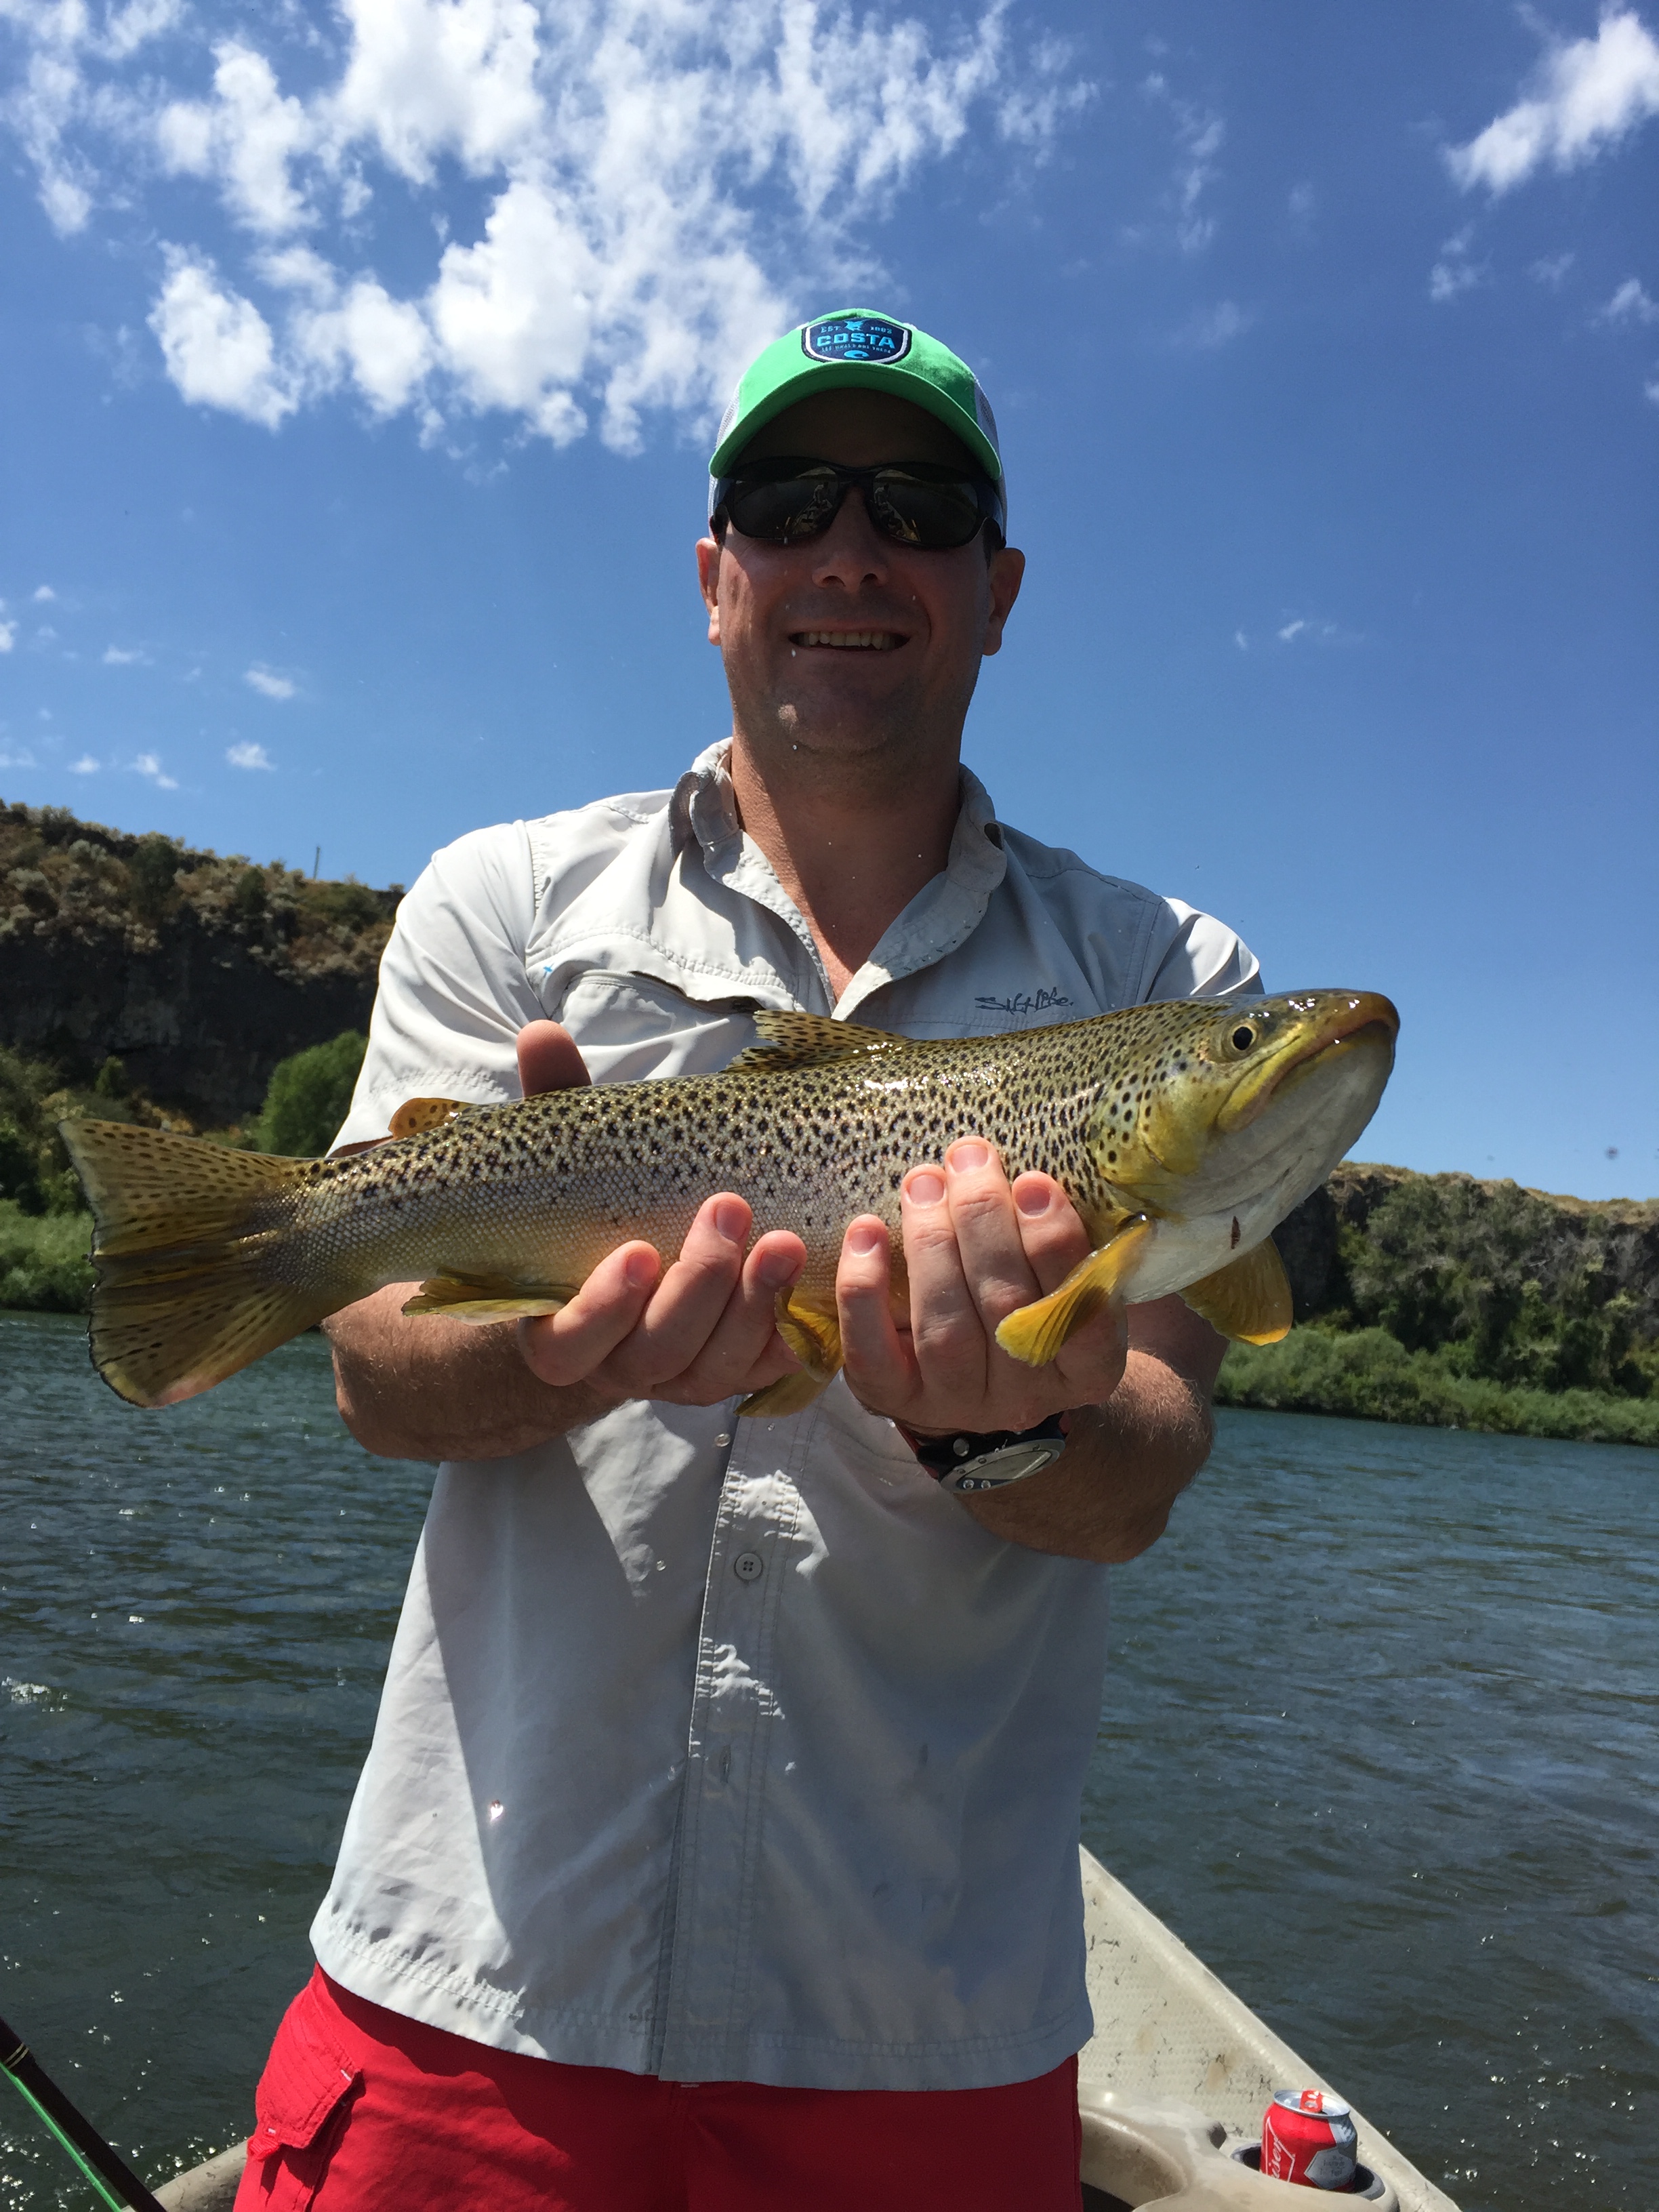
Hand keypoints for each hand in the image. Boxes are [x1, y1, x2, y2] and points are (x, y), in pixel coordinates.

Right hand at [512, 1022, 808, 1407]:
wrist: (647, 1259)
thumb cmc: (601, 1205)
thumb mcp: (576, 1154)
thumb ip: (556, 1102)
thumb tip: (539, 1032)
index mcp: (563, 1329)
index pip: (571, 1344)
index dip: (603, 1309)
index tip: (635, 1251)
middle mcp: (623, 1366)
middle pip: (659, 1351)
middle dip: (699, 1284)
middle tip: (730, 1208)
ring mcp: (686, 1375)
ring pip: (719, 1364)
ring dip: (755, 1303)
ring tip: (785, 1239)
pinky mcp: (743, 1370)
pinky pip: (771, 1366)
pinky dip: (794, 1329)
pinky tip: (816, 1278)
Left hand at [836, 1139, 1128, 1435]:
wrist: (981, 1378)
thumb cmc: (1032, 1304)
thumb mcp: (1067, 1282)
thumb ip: (1062, 1242)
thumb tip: (1031, 1171)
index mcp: (1087, 1368)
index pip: (1084, 1317)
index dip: (1056, 1249)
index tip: (1034, 1181)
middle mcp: (1026, 1397)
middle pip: (1006, 1311)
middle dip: (983, 1223)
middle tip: (968, 1158)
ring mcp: (959, 1403)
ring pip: (943, 1330)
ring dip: (931, 1245)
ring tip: (924, 1181)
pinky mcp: (897, 1400)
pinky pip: (873, 1353)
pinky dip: (864, 1290)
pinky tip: (866, 1231)